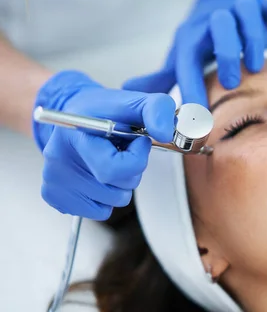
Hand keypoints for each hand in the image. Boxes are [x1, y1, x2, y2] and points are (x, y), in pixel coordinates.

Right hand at [33, 70, 175, 219]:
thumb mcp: (135, 101)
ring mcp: (54, 181)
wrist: (74, 114)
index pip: (113, 169)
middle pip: (117, 190)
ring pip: (113, 202)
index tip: (138, 141)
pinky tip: (99, 174)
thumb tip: (165, 133)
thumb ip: (156, 109)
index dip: (137, 158)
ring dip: (121, 184)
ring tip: (110, 160)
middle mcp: (58, 159)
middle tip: (123, 151)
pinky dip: (106, 197)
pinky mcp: (55, 197)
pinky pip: (99, 211)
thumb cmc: (105, 110)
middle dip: (132, 171)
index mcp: (75, 133)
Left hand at [123, 0, 266, 104]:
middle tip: (232, 83)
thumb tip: (129, 89)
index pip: (188, 60)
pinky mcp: (263, 4)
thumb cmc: (203, 38)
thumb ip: (161, 77)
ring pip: (246, 12)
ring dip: (253, 39)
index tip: (198, 116)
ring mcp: (239, 9)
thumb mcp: (182, 56)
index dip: (191, 88)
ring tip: (255, 65)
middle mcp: (214, 19)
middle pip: (219, 25)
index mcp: (192, 36)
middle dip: (226, 54)